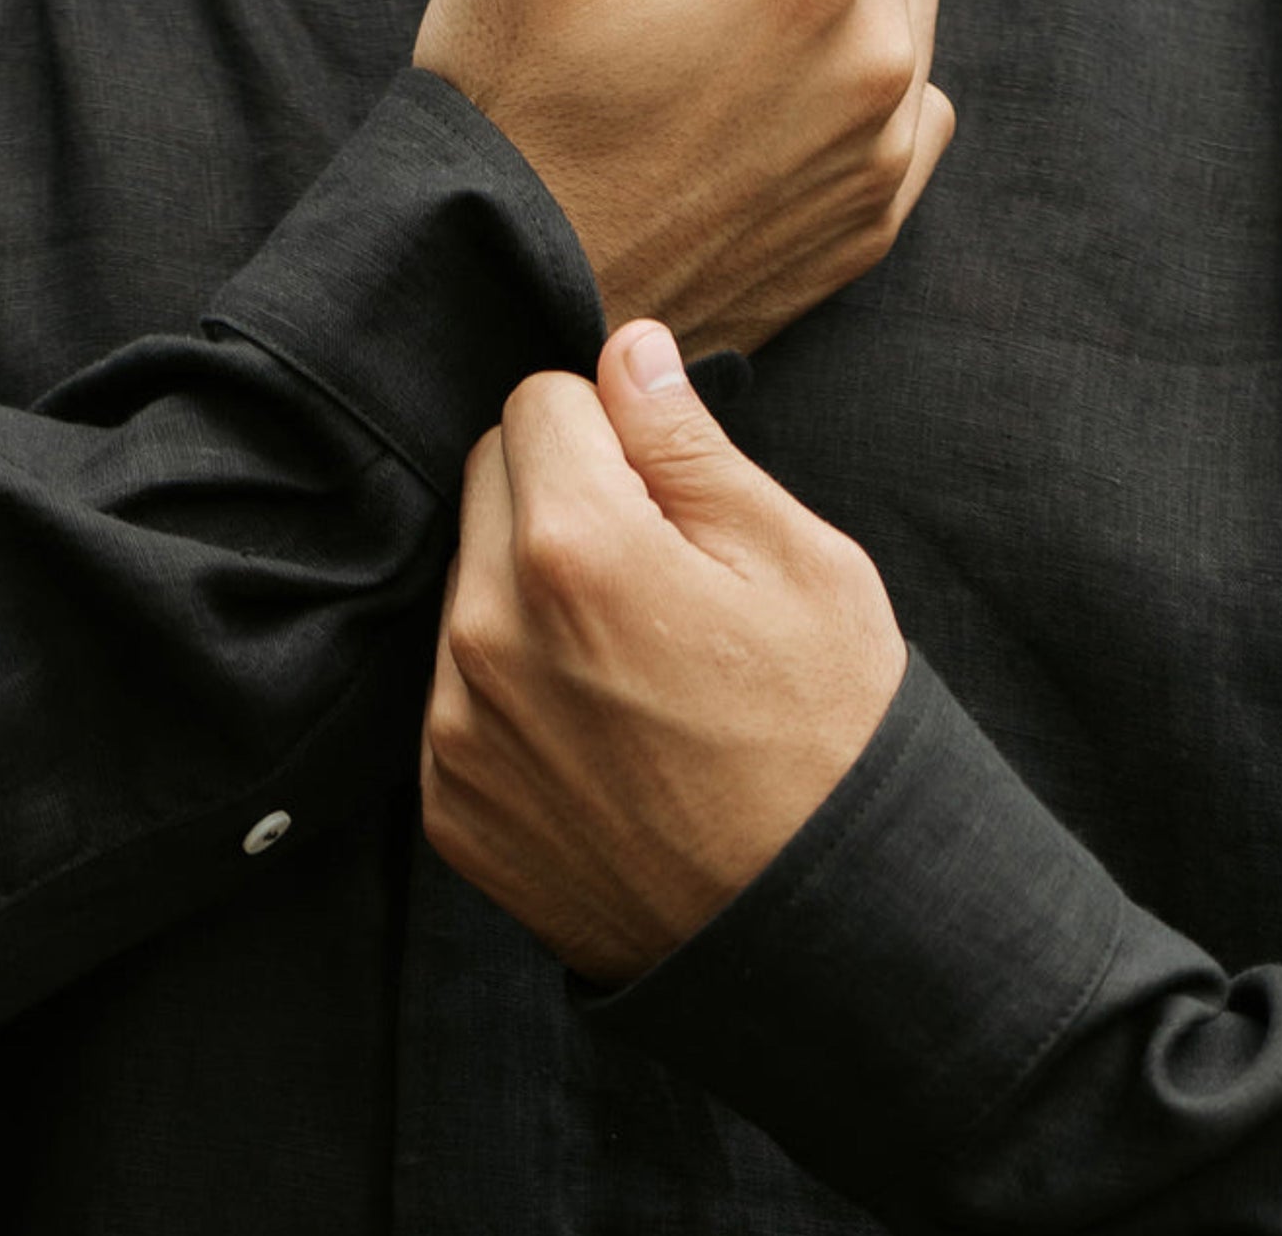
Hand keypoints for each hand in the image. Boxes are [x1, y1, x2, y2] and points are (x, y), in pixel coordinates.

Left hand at [419, 318, 906, 985]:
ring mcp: (458, 729)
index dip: (609, 426)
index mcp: (575, 551)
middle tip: (656, 566)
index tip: (663, 485)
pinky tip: (598, 726)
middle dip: (560, 488)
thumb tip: (627, 348)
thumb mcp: (797, 560)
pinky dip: (510, 682)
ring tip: (633, 656)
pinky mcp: (450, 803)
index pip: (537, 399)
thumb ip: (687, 442)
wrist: (829, 934)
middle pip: (487, 477)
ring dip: (528, 584)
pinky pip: (456, 685)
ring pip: (466, 581)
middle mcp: (487, 634)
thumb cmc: (831, 732)